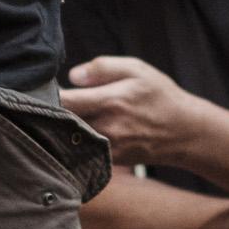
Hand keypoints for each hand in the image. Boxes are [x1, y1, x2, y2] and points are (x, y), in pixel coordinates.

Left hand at [60, 56, 204, 167]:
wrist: (185, 132)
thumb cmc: (159, 95)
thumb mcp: (137, 69)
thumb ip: (102, 67)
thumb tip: (72, 75)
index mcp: (110, 101)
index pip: (65, 101)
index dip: (48, 94)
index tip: (43, 88)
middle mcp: (107, 128)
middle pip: (62, 122)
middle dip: (51, 111)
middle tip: (46, 101)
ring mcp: (108, 148)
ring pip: (69, 138)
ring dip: (61, 127)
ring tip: (59, 114)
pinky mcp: (110, 161)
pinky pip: (82, 150)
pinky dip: (74, 140)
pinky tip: (75, 129)